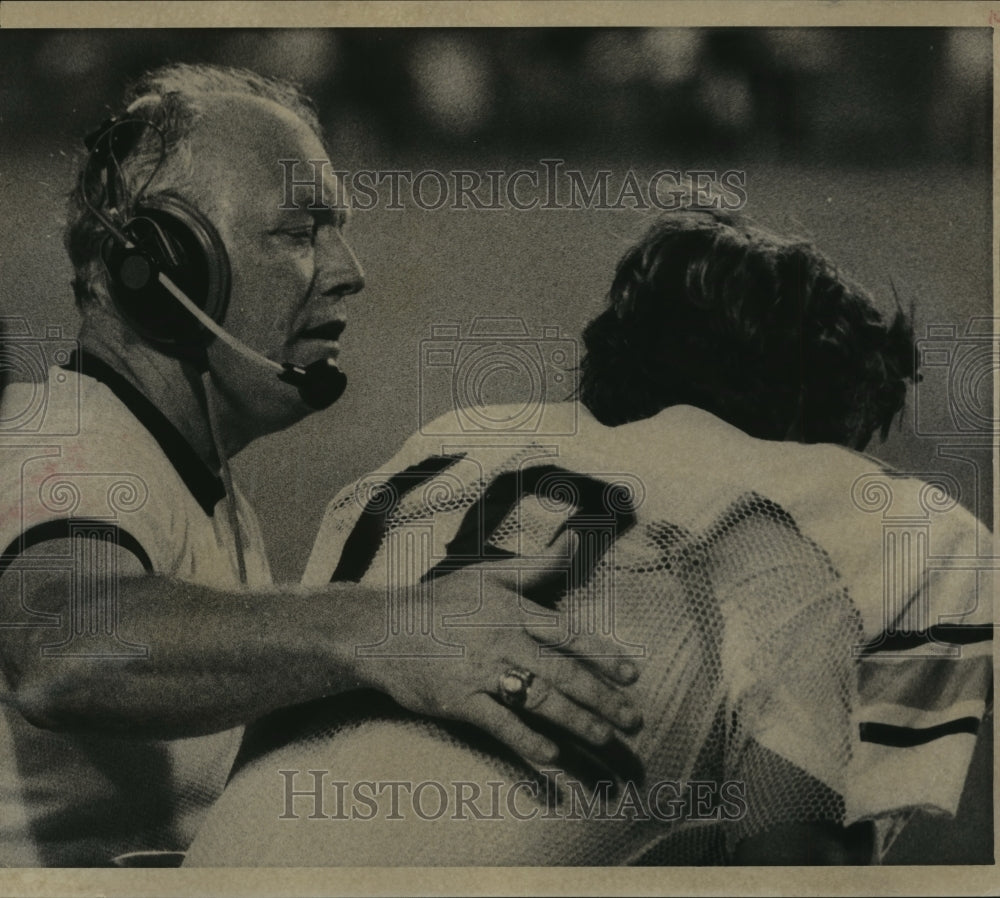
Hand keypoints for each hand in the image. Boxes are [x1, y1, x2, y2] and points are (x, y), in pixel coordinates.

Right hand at [355, 532, 642, 767]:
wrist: (382, 627)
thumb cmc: (441, 601)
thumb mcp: (489, 576)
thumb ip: (537, 565)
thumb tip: (574, 540)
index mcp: (513, 611)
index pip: (567, 633)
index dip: (602, 654)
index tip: (632, 675)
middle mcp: (503, 641)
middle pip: (561, 672)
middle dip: (601, 697)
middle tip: (632, 719)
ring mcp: (480, 672)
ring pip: (537, 698)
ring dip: (575, 720)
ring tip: (603, 738)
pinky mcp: (458, 700)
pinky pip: (498, 722)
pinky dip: (526, 739)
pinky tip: (551, 756)